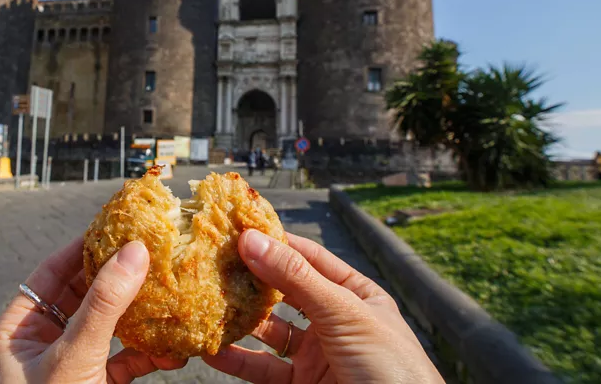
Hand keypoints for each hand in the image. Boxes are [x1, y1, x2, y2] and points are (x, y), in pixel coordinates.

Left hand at [0, 238, 186, 382]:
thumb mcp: (74, 357)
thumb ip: (104, 305)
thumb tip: (134, 251)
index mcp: (16, 333)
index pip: (51, 274)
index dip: (84, 247)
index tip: (119, 227)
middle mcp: (39, 345)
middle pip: (82, 296)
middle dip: (119, 277)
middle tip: (153, 252)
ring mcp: (67, 367)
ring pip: (106, 328)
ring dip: (138, 315)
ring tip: (168, 291)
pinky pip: (121, 361)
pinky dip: (145, 354)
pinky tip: (172, 347)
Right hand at [203, 230, 443, 383]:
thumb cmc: (391, 366)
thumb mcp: (344, 313)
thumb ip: (297, 278)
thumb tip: (254, 241)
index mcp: (354, 294)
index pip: (308, 258)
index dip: (275, 243)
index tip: (239, 230)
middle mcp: (333, 319)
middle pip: (284, 292)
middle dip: (251, 279)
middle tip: (216, 263)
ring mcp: (316, 353)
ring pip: (269, 331)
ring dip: (240, 320)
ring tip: (209, 304)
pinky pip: (264, 369)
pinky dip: (238, 360)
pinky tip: (215, 350)